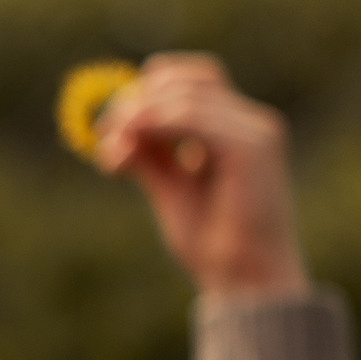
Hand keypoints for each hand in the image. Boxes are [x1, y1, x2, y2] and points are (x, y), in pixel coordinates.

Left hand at [95, 53, 310, 300]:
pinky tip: (128, 150)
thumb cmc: (214, 244)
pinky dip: (154, 125)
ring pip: (185, 94)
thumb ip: (147, 158)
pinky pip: (192, 117)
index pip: (192, 79)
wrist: (248, 281)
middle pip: (187, 78)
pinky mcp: (252, 146)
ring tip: (114, 153)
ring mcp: (256, 131)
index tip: (111, 125)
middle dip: (137, 101)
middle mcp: (252, 122)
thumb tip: (111, 132)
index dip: (148, 90)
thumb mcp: (170, 191)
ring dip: (138, 116)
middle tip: (104, 135)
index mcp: (237, 129)